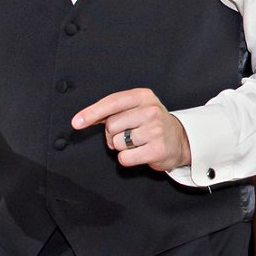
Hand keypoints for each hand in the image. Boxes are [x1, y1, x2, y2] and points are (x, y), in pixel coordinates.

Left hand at [72, 88, 190, 170]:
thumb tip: (83, 118)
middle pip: (111, 125)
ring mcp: (156, 130)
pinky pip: (125, 158)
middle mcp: (151, 110)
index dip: (92, 113)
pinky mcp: (157, 149)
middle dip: (112, 134)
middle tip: (126, 134)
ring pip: (117, 143)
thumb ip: (111, 111)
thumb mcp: (135, 108)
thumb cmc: (151, 123)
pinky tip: (139, 153)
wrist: (179, 140)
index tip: (76, 123)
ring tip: (136, 143)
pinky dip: (127, 159)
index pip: (112, 102)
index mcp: (143, 96)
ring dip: (121, 147)